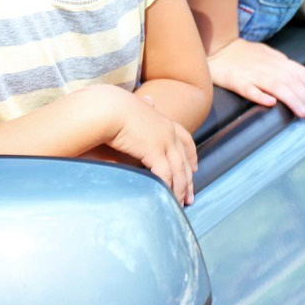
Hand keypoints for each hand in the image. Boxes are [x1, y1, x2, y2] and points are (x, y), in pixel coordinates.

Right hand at [105, 90, 198, 205]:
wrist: (108, 107)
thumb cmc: (115, 106)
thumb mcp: (135, 105)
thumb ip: (144, 106)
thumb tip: (151, 100)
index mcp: (163, 120)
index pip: (184, 138)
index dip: (191, 154)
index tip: (195, 167)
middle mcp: (168, 131)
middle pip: (184, 159)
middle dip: (189, 179)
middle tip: (190, 197)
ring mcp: (164, 141)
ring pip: (178, 170)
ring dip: (180, 189)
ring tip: (180, 203)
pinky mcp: (154, 152)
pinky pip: (165, 175)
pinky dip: (168, 188)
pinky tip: (168, 198)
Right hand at [207, 37, 304, 120]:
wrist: (217, 46)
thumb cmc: (243, 54)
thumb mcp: (267, 55)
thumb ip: (282, 66)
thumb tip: (299, 79)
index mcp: (276, 60)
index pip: (300, 72)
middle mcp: (266, 66)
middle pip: (291, 82)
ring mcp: (250, 73)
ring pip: (276, 86)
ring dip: (292, 100)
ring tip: (302, 113)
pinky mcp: (234, 80)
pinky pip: (248, 88)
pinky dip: (259, 95)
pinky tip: (270, 104)